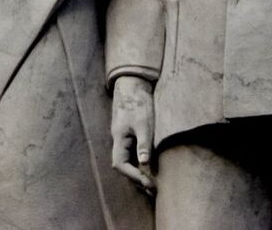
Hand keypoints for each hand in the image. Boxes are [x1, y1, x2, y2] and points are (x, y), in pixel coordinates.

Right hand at [111, 75, 155, 195]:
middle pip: (123, 165)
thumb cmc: (138, 102)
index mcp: (119, 139)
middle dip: (136, 178)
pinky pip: (132, 153)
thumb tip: (143, 163)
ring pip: (128, 160)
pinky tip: (149, 166)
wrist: (134, 83)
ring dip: (138, 172)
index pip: (120, 164)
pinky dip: (139, 163)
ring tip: (152, 183)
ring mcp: (123, 137)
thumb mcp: (143, 122)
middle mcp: (119, 140)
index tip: (147, 182)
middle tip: (153, 189)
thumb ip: (143, 143)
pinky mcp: (129, 133)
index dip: (133, 175)